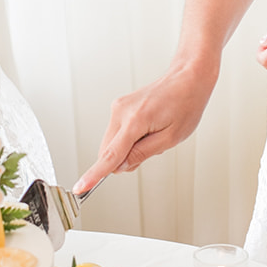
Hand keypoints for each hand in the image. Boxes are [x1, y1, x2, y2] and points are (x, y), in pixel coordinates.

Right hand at [73, 60, 218, 193]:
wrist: (186, 79)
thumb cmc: (185, 105)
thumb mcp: (171, 138)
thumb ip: (142, 154)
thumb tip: (120, 167)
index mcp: (135, 120)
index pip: (110, 155)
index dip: (94, 175)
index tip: (80, 188)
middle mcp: (121, 112)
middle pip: (108, 151)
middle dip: (124, 159)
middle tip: (150, 148)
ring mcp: (118, 107)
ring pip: (111, 143)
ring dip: (127, 148)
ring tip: (152, 134)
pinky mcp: (119, 107)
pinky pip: (116, 133)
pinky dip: (128, 138)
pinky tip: (147, 128)